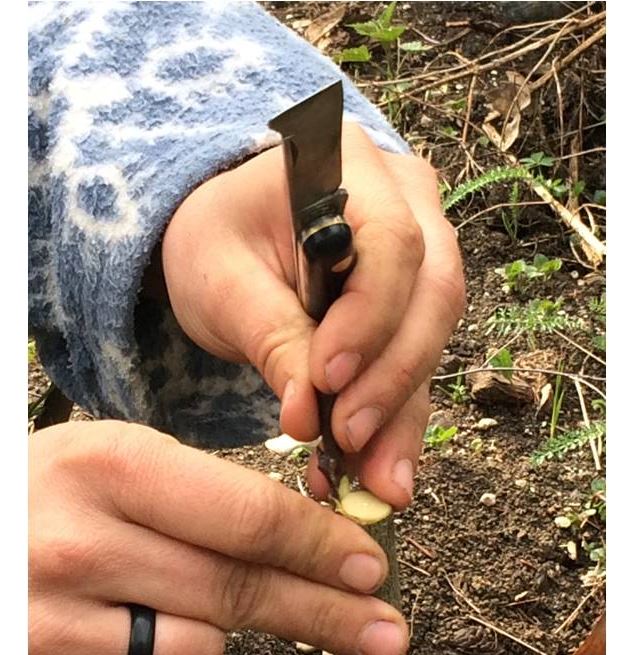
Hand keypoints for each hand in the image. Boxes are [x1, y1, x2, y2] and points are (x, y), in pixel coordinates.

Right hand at [29, 421, 406, 654]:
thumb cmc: (51, 498)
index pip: (248, 516)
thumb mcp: (117, 464)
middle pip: (238, 591)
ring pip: (200, 653)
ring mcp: (53, 631)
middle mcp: (80, 548)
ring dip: (208, 633)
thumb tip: (312, 546)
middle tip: (387, 633)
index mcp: (109, 469)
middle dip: (327, 613)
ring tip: (154, 598)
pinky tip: (111, 636)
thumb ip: (206, 498)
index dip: (321, 545)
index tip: (371, 567)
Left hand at [163, 123, 464, 507]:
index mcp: (350, 164)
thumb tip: (310, 419)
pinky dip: (395, 418)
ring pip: (433, 337)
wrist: (226, 241)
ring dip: (402, 413)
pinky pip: (415, 362)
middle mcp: (405, 202)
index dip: (370, 317)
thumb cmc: (215, 241)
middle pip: (432, 293)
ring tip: (376, 483)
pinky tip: (376, 468)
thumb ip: (271, 338)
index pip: (392, 242)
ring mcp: (420, 251)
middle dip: (394, 378)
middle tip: (352, 442)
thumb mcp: (222, 281)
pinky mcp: (413, 303)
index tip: (327, 381)